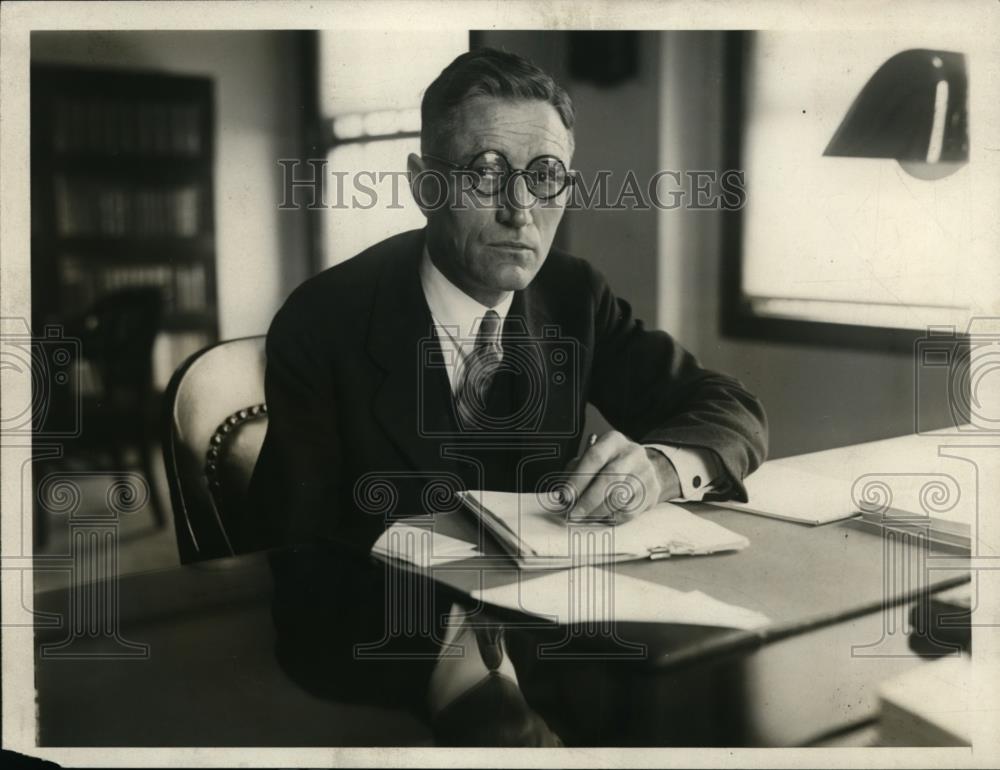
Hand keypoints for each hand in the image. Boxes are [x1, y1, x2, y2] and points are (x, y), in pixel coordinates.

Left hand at [564, 431, 681, 523]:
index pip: (594, 457)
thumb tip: (563, 498)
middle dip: (587, 500)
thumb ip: (575, 473)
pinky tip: (603, 517)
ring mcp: (645, 472)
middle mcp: (632, 453)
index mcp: (613, 440)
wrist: (643, 468)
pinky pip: (629, 511)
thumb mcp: (592, 460)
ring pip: (619, 498)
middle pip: (608, 478)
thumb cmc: (609, 464)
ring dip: (598, 512)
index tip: (565, 497)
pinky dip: (612, 517)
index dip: (577, 479)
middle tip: (574, 514)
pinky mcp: (651, 491)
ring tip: (586, 517)